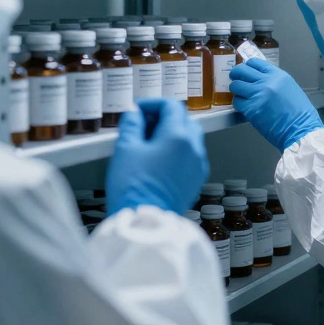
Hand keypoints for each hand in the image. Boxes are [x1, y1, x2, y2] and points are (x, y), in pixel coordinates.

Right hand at [107, 100, 208, 215]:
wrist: (144, 221)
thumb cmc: (133, 187)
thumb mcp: (125, 148)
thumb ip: (131, 123)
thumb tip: (134, 113)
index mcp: (179, 136)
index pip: (171, 106)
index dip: (152, 104)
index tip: (138, 110)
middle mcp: (194, 148)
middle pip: (184, 119)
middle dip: (163, 117)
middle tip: (142, 124)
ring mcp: (198, 165)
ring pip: (190, 137)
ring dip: (172, 133)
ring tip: (148, 143)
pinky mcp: (196, 180)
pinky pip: (191, 156)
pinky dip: (178, 150)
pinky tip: (158, 159)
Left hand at [230, 59, 323, 150]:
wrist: (301, 130)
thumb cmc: (299, 113)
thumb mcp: (289, 88)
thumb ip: (274, 81)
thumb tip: (259, 79)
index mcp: (278, 75)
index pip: (254, 62)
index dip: (247, 66)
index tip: (245, 71)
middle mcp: (267, 82)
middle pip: (241, 70)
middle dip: (236, 75)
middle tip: (237, 80)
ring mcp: (258, 95)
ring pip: (235, 85)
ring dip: (237, 91)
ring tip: (241, 96)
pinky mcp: (251, 109)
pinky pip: (237, 102)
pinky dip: (238, 104)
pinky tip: (245, 107)